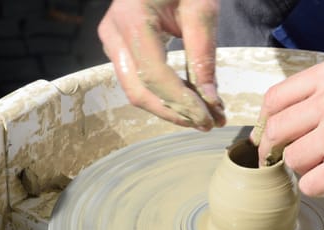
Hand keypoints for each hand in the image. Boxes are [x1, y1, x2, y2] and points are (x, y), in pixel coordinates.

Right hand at [98, 0, 223, 130]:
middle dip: (175, 113)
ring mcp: (112, 40)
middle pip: (139, 91)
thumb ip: (203, 57)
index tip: (209, 119)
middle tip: (208, 123)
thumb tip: (210, 101)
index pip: (155, 76)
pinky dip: (163, 95)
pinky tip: (188, 101)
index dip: (182, 103)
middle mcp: (114, 33)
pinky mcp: (119, 46)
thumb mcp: (201, 10)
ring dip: (170, 108)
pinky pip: (138, 80)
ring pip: (136, 90)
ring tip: (203, 115)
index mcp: (132, 19)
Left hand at [255, 60, 323, 196]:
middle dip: (275, 150)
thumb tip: (270, 128)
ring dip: (304, 169)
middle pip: (275, 131)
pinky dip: (318, 187)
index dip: (267, 124)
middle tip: (287, 159)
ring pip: (291, 160)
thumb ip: (313, 100)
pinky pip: (307, 184)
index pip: (273, 100)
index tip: (272, 137)